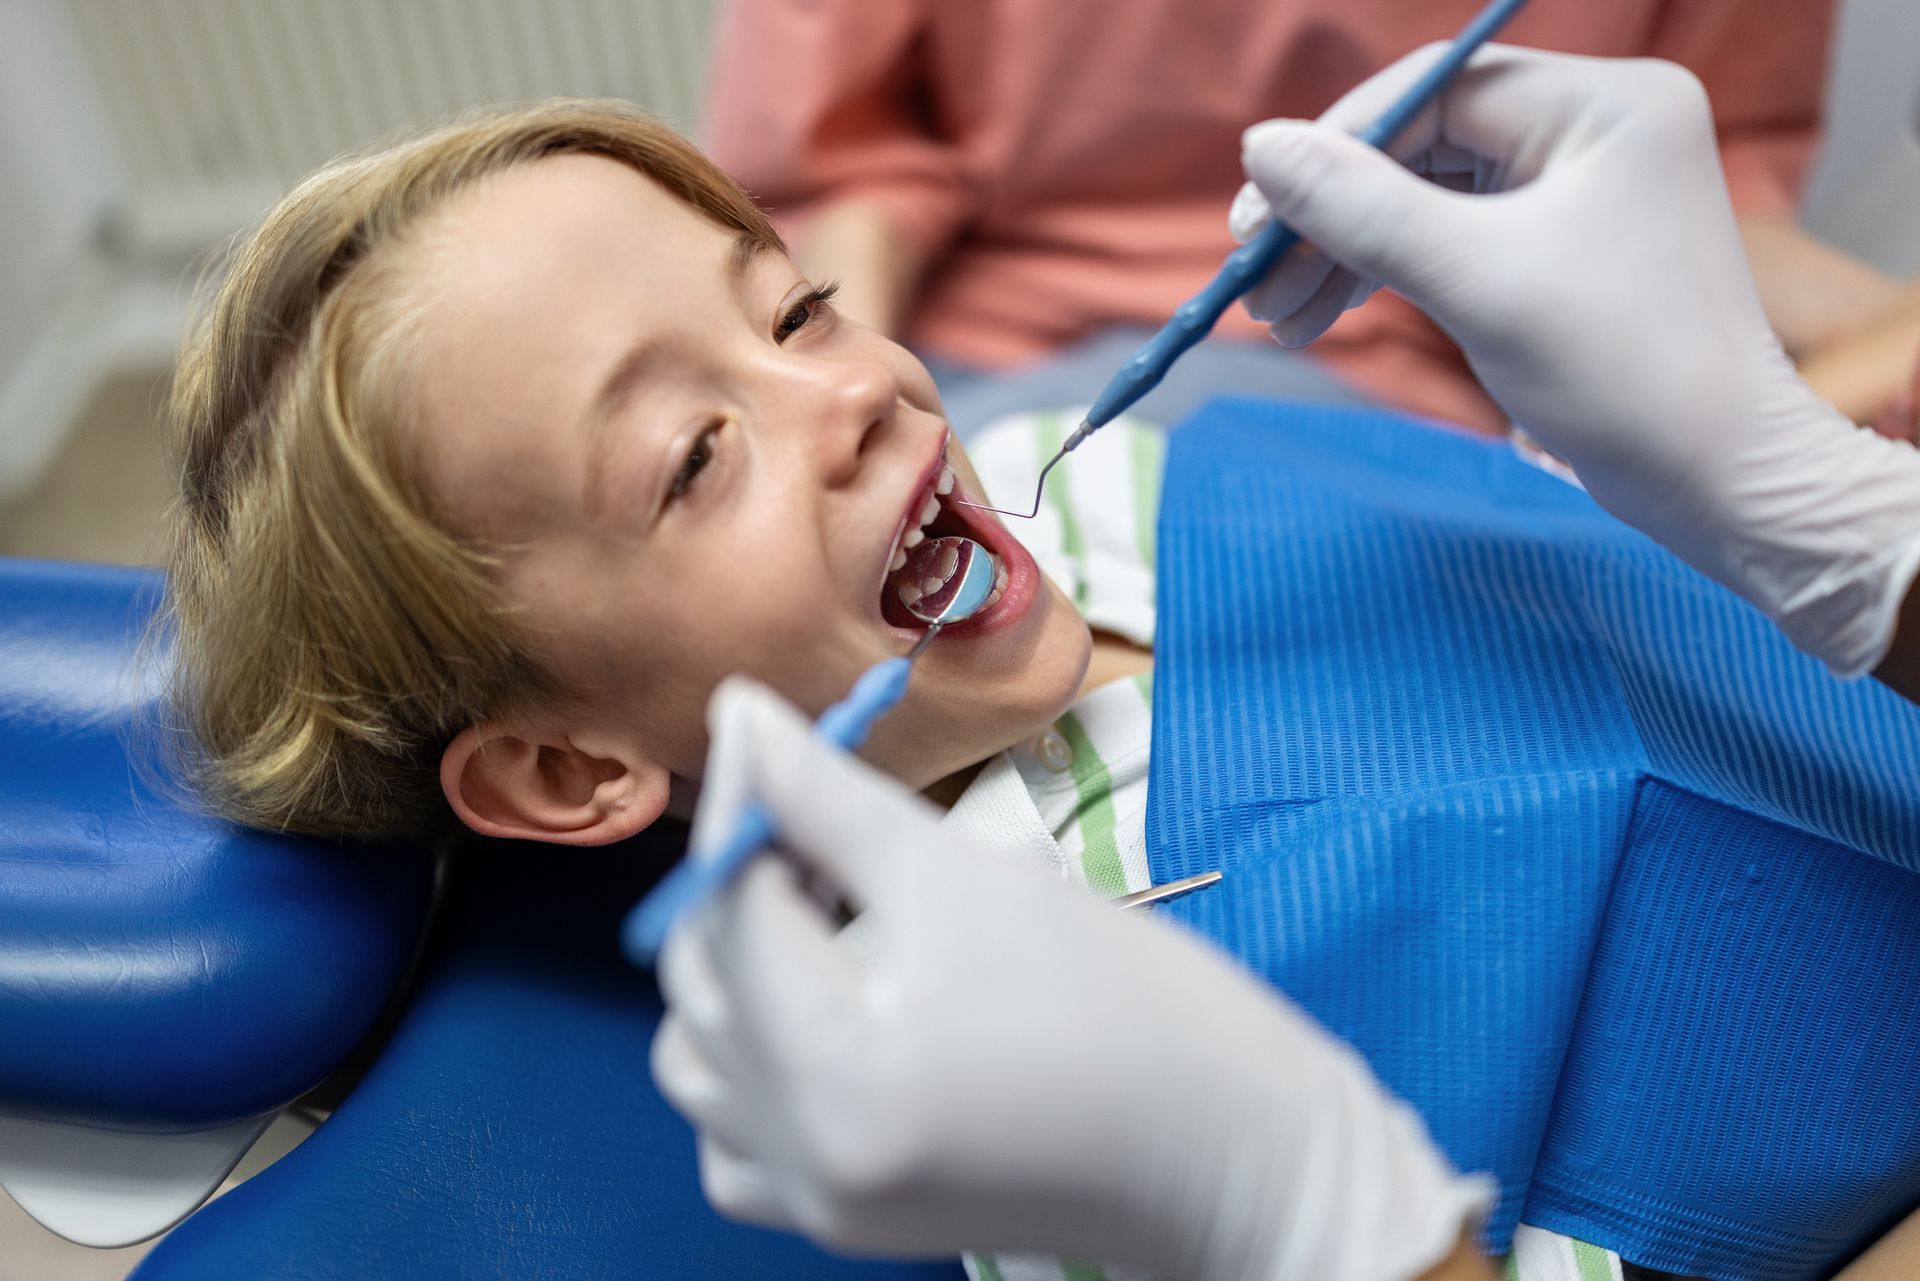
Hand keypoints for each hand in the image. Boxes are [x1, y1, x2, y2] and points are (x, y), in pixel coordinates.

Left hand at [652, 677, 1489, 1280]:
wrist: (1228, 1147)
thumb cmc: (1125, 1002)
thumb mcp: (965, 876)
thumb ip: (830, 798)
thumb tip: (738, 714)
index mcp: (833, 1072)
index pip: (730, 909)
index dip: (739, 805)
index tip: (752, 724)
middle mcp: (801, 1156)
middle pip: (703, 986)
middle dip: (738, 883)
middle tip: (803, 808)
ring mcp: (818, 1200)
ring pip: (701, 1063)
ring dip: (733, 971)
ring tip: (819, 906)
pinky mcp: (845, 1218)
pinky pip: (738, 1134)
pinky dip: (750, 1061)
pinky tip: (822, 1007)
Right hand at [1231, 44, 1919, 677]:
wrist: (1718, 478)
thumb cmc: (1620, 371)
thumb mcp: (1477, 279)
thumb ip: (1363, 207)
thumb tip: (1262, 145)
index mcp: (1603, 102)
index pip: (1432, 92)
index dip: (1333, 149)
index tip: (1255, 219)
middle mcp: (1596, 125)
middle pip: (1421, 144)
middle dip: (1331, 215)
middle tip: (1255, 282)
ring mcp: (1581, 186)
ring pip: (1427, 195)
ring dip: (1346, 252)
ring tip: (1279, 319)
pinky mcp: (1563, 245)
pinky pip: (1453, 236)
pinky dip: (1389, 275)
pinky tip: (1326, 315)